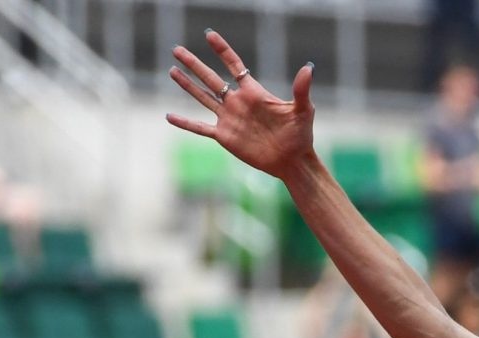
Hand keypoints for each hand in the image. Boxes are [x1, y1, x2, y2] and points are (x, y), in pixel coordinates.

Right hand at [168, 31, 316, 180]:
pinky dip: (185, 123)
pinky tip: (169, 116)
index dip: (222, 50)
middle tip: (177, 49)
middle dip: (194, 64)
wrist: (292, 161)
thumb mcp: (302, 110)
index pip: (234, 65)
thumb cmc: (300, 135)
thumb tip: (308, 68)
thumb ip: (301, 89)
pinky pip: (200, 128)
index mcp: (253, 92)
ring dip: (187, 85)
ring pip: (203, 97)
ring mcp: (229, 119)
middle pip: (210, 78)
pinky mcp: (225, 136)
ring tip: (172, 71)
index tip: (209, 35)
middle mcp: (238, 102)